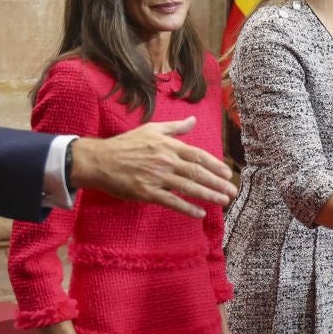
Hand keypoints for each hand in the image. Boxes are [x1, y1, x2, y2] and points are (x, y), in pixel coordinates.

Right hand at [72, 117, 236, 218]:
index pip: (197, 155)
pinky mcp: (147, 192)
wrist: (100, 160)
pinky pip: (171, 201)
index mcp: (168, 145)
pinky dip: (186, 208)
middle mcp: (165, 160)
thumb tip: (193, 120)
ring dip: (208, 195)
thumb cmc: (125, 144)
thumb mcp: (151, 129)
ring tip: (222, 201)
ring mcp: (157, 177)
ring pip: (188, 187)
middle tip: (232, 191)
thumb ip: (175, 127)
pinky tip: (199, 213)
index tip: (228, 173)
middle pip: (197, 173)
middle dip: (217, 183)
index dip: (215, 165)